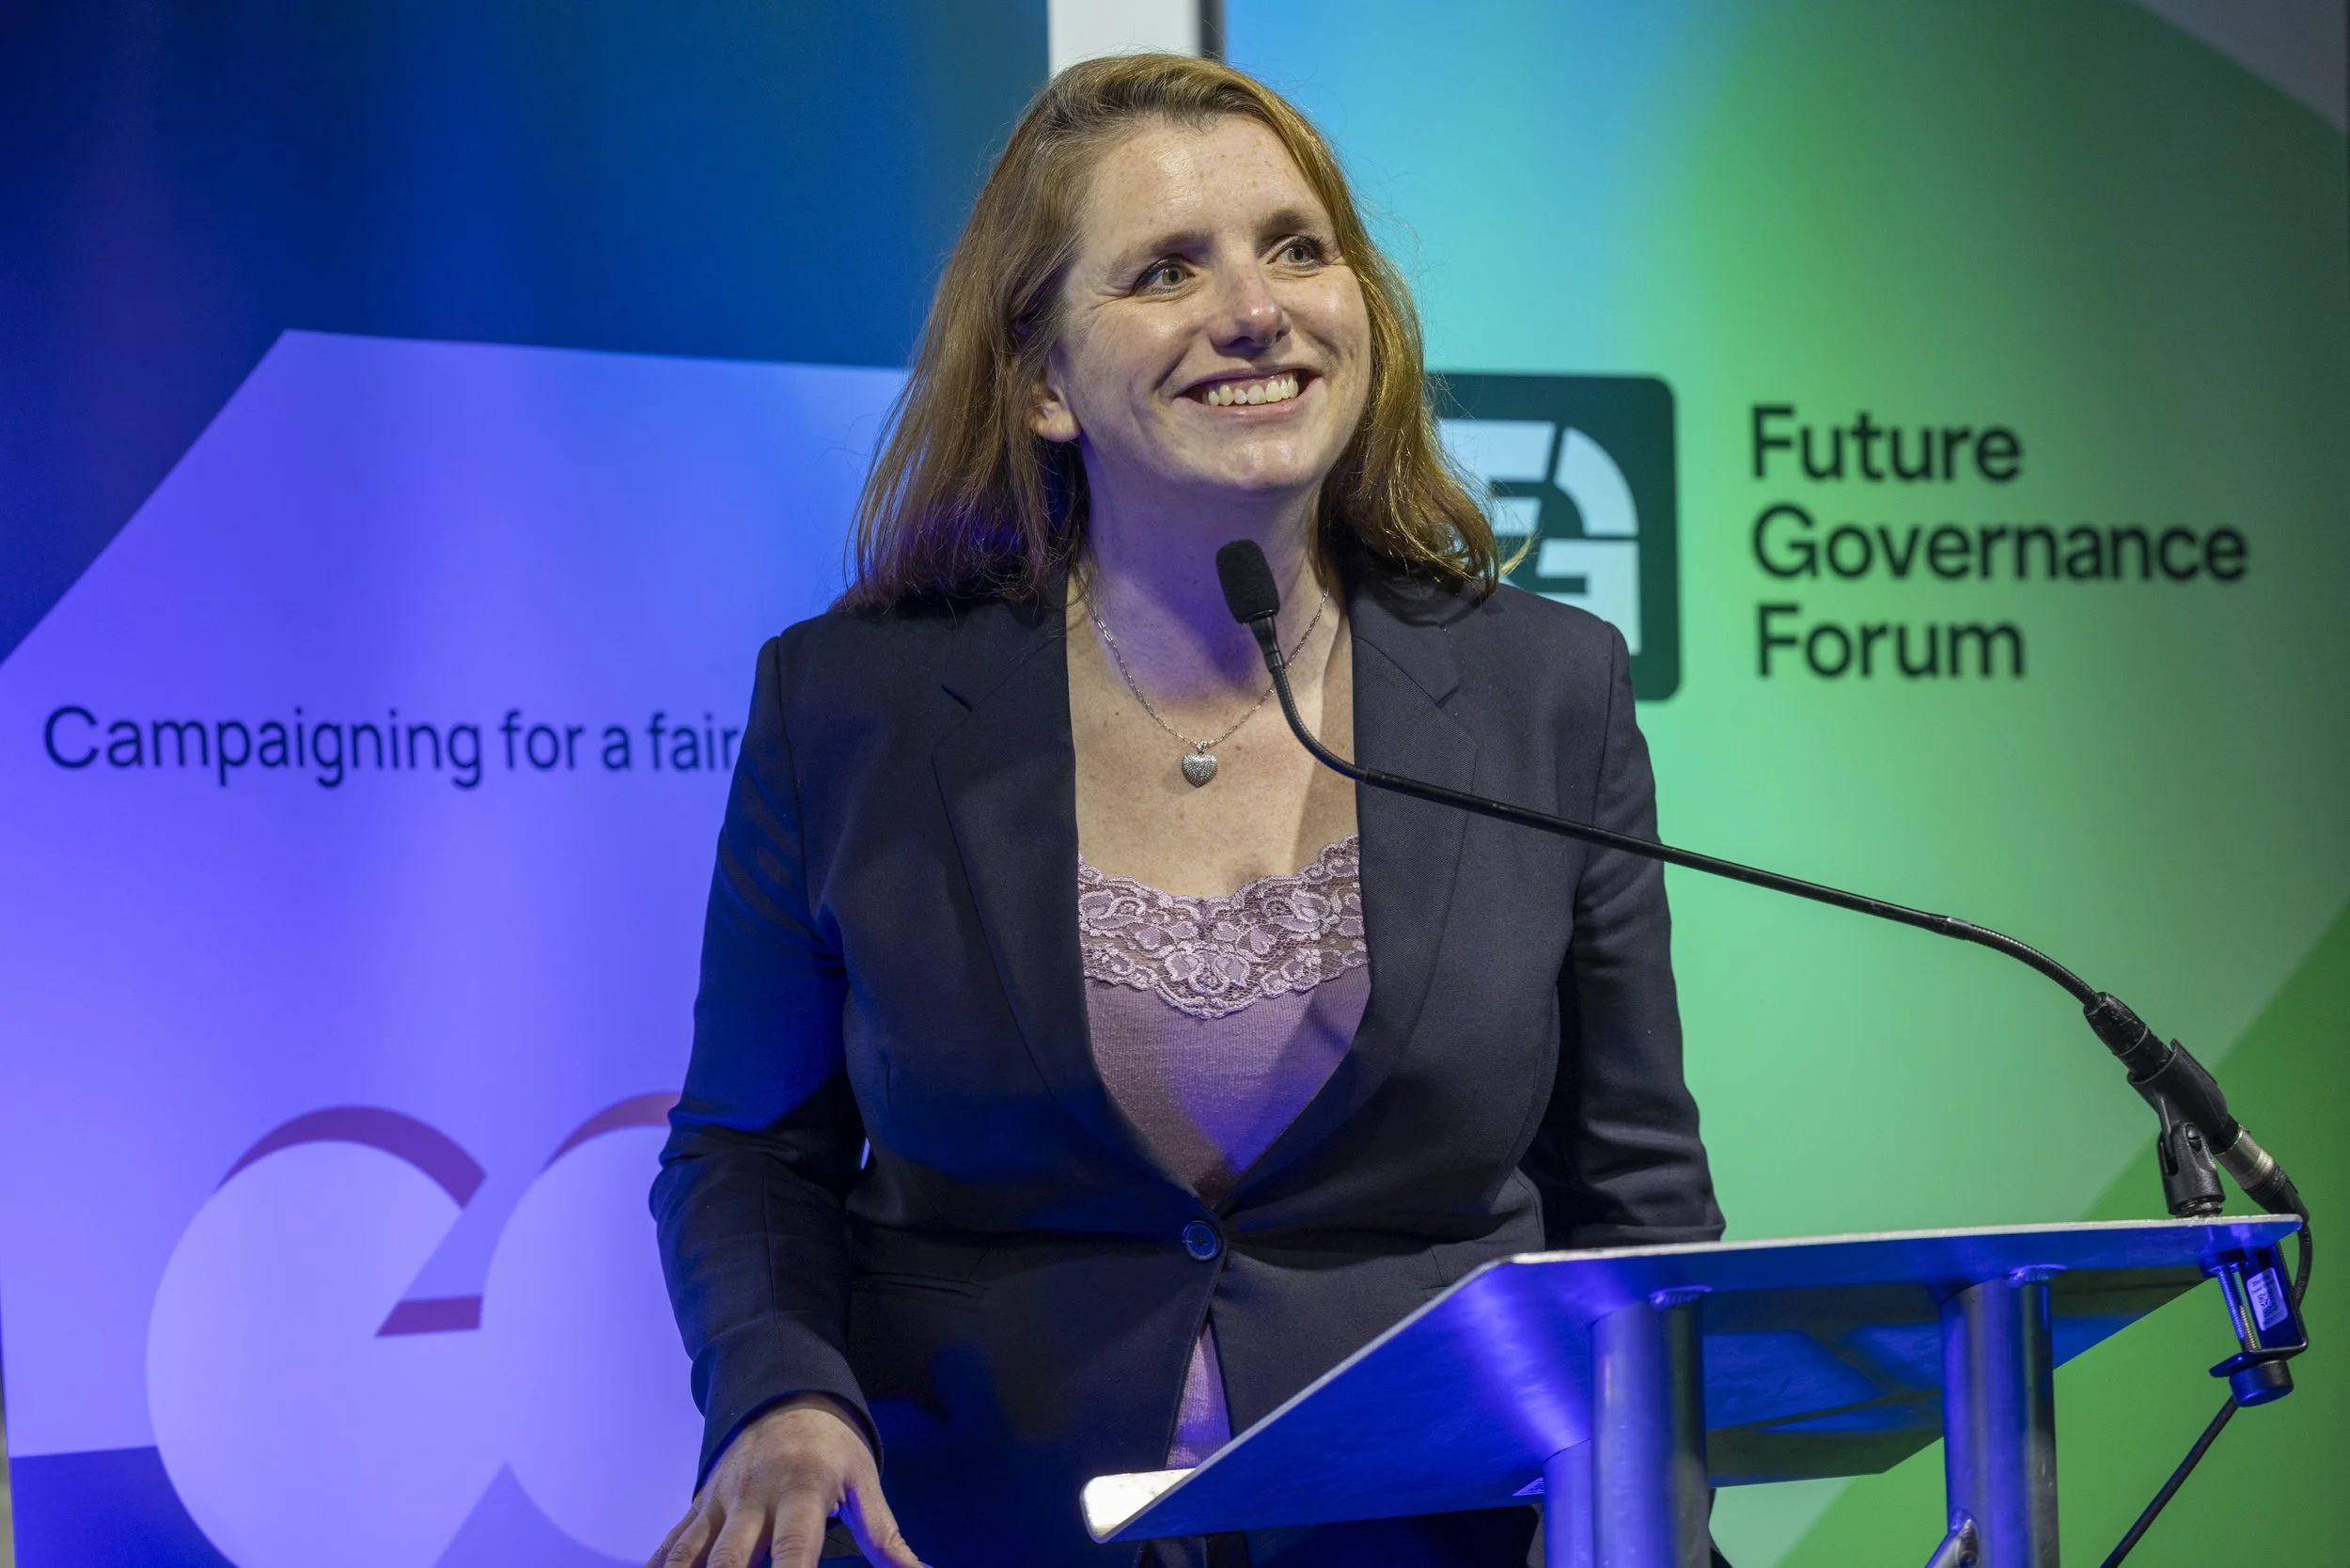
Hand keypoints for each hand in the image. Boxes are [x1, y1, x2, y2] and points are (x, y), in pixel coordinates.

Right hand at [650, 1394, 924, 1567]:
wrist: (785, 1393)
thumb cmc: (832, 1445)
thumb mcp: (864, 1480)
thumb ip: (884, 1536)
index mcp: (800, 1493)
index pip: (794, 1552)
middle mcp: (752, 1500)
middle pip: (729, 1561)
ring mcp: (719, 1504)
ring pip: (689, 1555)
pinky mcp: (699, 1507)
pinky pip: (671, 1545)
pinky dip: (659, 1567)